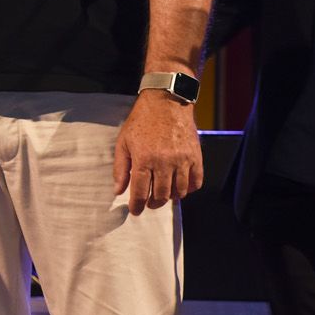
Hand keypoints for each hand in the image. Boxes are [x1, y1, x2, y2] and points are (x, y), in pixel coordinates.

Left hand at [113, 89, 202, 215]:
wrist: (166, 102)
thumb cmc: (141, 121)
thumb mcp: (123, 142)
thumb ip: (120, 168)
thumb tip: (118, 190)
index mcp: (144, 159)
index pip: (140, 191)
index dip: (136, 205)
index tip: (135, 211)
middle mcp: (164, 162)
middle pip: (160, 194)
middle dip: (153, 203)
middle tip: (149, 203)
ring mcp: (182, 160)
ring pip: (179, 191)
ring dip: (170, 197)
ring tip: (163, 196)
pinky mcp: (196, 157)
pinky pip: (196, 182)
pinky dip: (189, 189)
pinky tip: (181, 187)